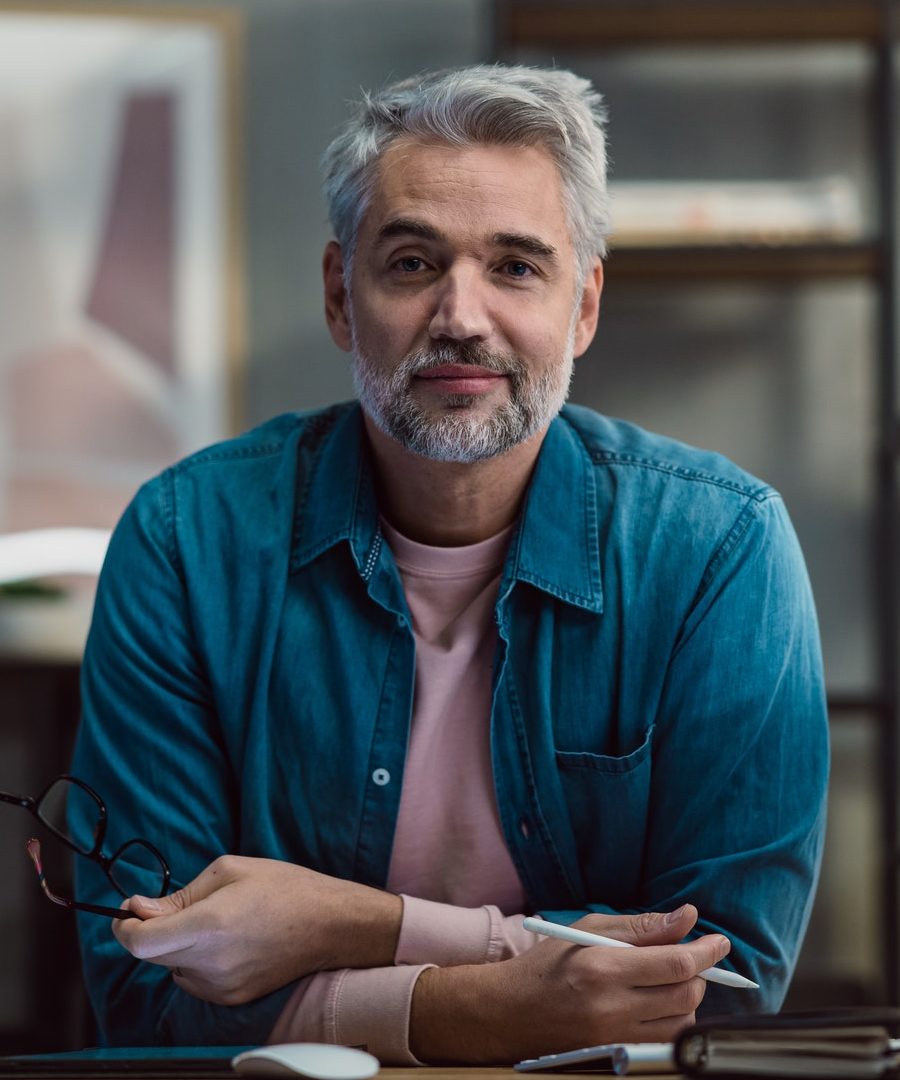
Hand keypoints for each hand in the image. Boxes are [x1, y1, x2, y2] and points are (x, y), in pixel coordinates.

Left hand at [112, 855, 401, 1004]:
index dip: (124, 927)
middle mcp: (210, 962)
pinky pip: (195, 980)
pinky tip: (226, 942)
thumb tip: (140, 907)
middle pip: (153, 955)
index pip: (140, 942)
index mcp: (208, 925)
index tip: (128, 911)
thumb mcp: (230, 870)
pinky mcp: (232, 998)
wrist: (330, 924)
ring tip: (212, 922)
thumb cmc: (284, 888)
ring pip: (174, 968)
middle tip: (171, 906)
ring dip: (177, 947)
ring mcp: (221, 986)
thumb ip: (180, 894)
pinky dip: (197, 962)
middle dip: (152, 931)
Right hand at [410, 904, 729, 1063]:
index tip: (720, 942)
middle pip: (686, 996)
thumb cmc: (548, 964)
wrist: (511, 1012)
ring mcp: (615, 1037)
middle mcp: (611, 1007)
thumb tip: (687, 916)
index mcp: (603, 967)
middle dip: (699, 974)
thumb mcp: (588, 930)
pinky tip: (659, 1003)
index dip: (706, 952)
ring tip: (669, 980)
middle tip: (691, 958)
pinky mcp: (618, 1056)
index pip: (675, 963)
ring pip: (682, 1022)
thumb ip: (642, 925)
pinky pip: (665, 1041)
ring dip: (688, 998)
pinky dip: (672, 1021)